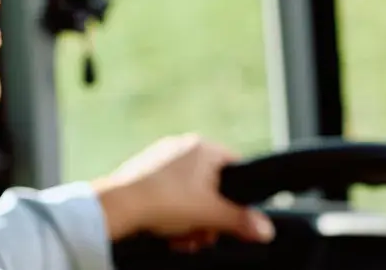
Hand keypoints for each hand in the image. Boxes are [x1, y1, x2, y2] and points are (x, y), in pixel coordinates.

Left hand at [93, 134, 275, 250]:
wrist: (118, 205)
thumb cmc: (166, 201)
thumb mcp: (211, 215)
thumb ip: (241, 222)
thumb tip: (266, 231)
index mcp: (204, 147)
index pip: (235, 169)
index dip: (237, 197)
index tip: (231, 218)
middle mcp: (182, 147)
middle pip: (211, 188)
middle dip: (208, 218)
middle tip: (202, 236)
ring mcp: (160, 159)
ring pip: (188, 195)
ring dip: (190, 221)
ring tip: (182, 239)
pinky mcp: (142, 173)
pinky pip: (167, 195)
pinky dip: (170, 215)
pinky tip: (166, 233)